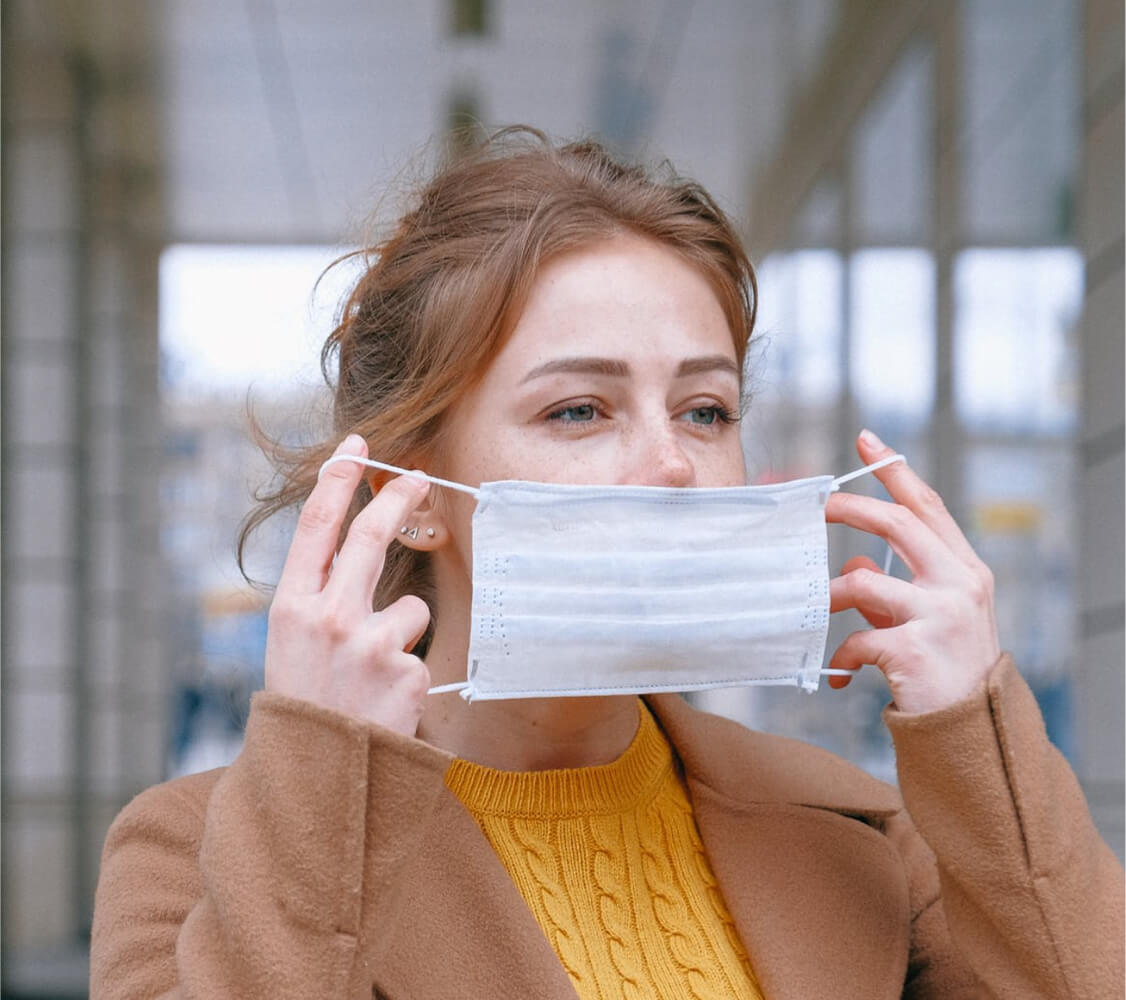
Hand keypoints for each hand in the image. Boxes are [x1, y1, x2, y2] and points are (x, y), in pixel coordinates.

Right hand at [265, 434, 432, 735]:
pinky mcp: (406, 673)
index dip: (337, 481)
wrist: (314, 782)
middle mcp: (327, 618)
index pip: (315, 528)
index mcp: (290, 609)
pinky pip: (420, 653)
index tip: (357, 448)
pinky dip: (408, 674)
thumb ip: (321, 600)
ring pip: (410, 608)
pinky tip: (385, 704)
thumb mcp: (292, 649)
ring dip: (400, 636)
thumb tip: (365, 550)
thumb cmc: (305, 709)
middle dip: (398, 498)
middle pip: (372, 538)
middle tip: (419, 475)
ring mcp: (369, 644)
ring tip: (371, 680)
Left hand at [824, 430, 1000, 713]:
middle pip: (898, 524)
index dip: (895, 472)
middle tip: (817, 507)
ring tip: (813, 611)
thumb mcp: (924, 619)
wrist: (971, 733)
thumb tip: (848, 567)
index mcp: (965, 570)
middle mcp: (960, 584)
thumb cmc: (944, 670)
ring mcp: (941, 615)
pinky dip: (842, 655)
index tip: (867, 441)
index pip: (928, 507)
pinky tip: (840, 675)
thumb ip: (890, 588)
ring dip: (828, 596)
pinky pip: (858, 638)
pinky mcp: (915, 649)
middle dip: (850, 509)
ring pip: (863, 583)